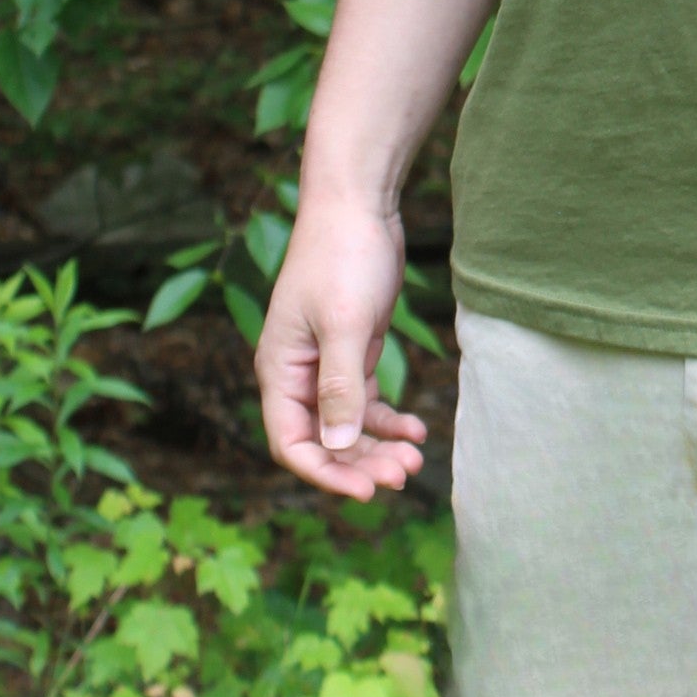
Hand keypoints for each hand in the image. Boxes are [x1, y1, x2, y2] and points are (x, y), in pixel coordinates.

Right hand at [254, 191, 429, 500]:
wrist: (359, 204)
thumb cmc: (342, 258)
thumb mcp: (345, 325)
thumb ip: (339, 388)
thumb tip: (334, 448)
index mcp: (280, 371)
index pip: (291, 444)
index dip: (325, 473)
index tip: (366, 491)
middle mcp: (298, 375)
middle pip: (324, 441)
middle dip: (361, 463)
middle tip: (405, 475)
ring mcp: (326, 364)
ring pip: (348, 425)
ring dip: (378, 446)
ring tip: (417, 459)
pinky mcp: (354, 351)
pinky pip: (366, 401)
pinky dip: (389, 419)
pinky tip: (417, 429)